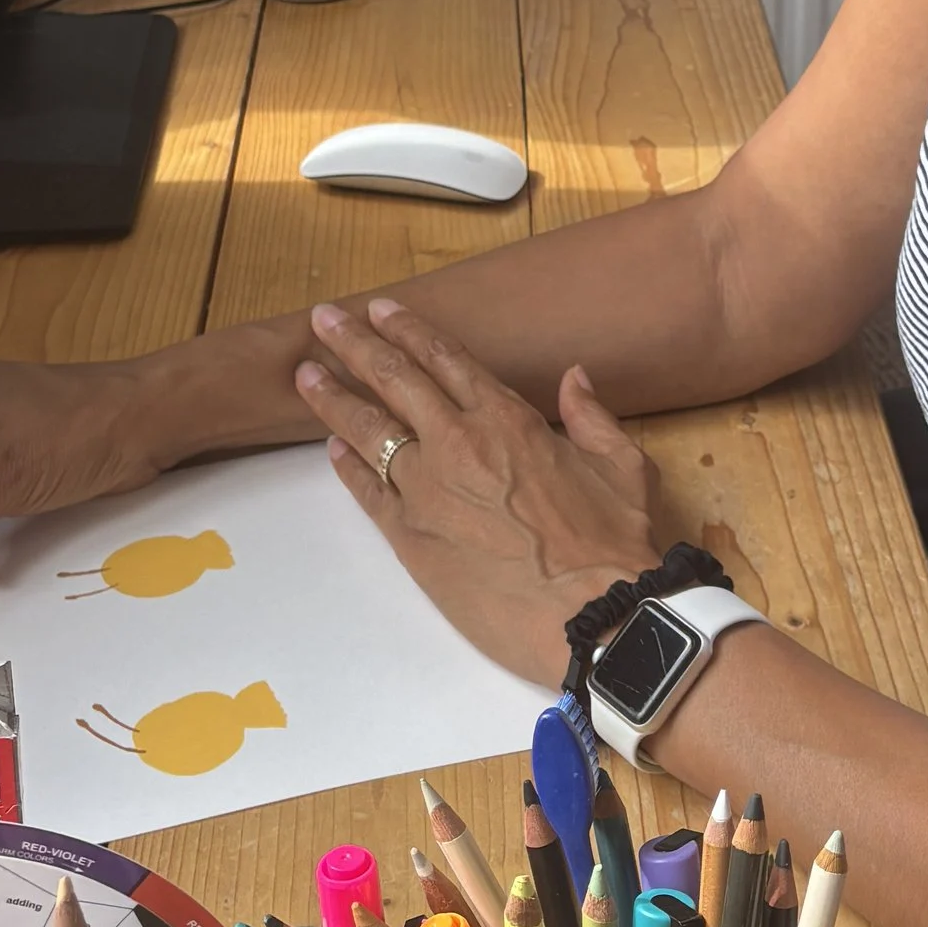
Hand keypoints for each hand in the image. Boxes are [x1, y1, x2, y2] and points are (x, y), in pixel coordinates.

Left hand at [294, 297, 670, 685]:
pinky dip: (346, 464)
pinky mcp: (410, 538)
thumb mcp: (623, 466)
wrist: (593, 618)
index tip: (381, 309)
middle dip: (354, 343)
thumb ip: (593, 417)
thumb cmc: (614, 544)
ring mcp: (427, 490)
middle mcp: (458, 442)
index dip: (409, 330)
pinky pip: (367, 490)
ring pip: (368, 429)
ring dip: (332, 398)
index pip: (445, 358)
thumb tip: (574, 376)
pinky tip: (330, 447)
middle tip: (323, 319)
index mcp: (507, 418)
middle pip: (394, 379)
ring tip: (304, 374)